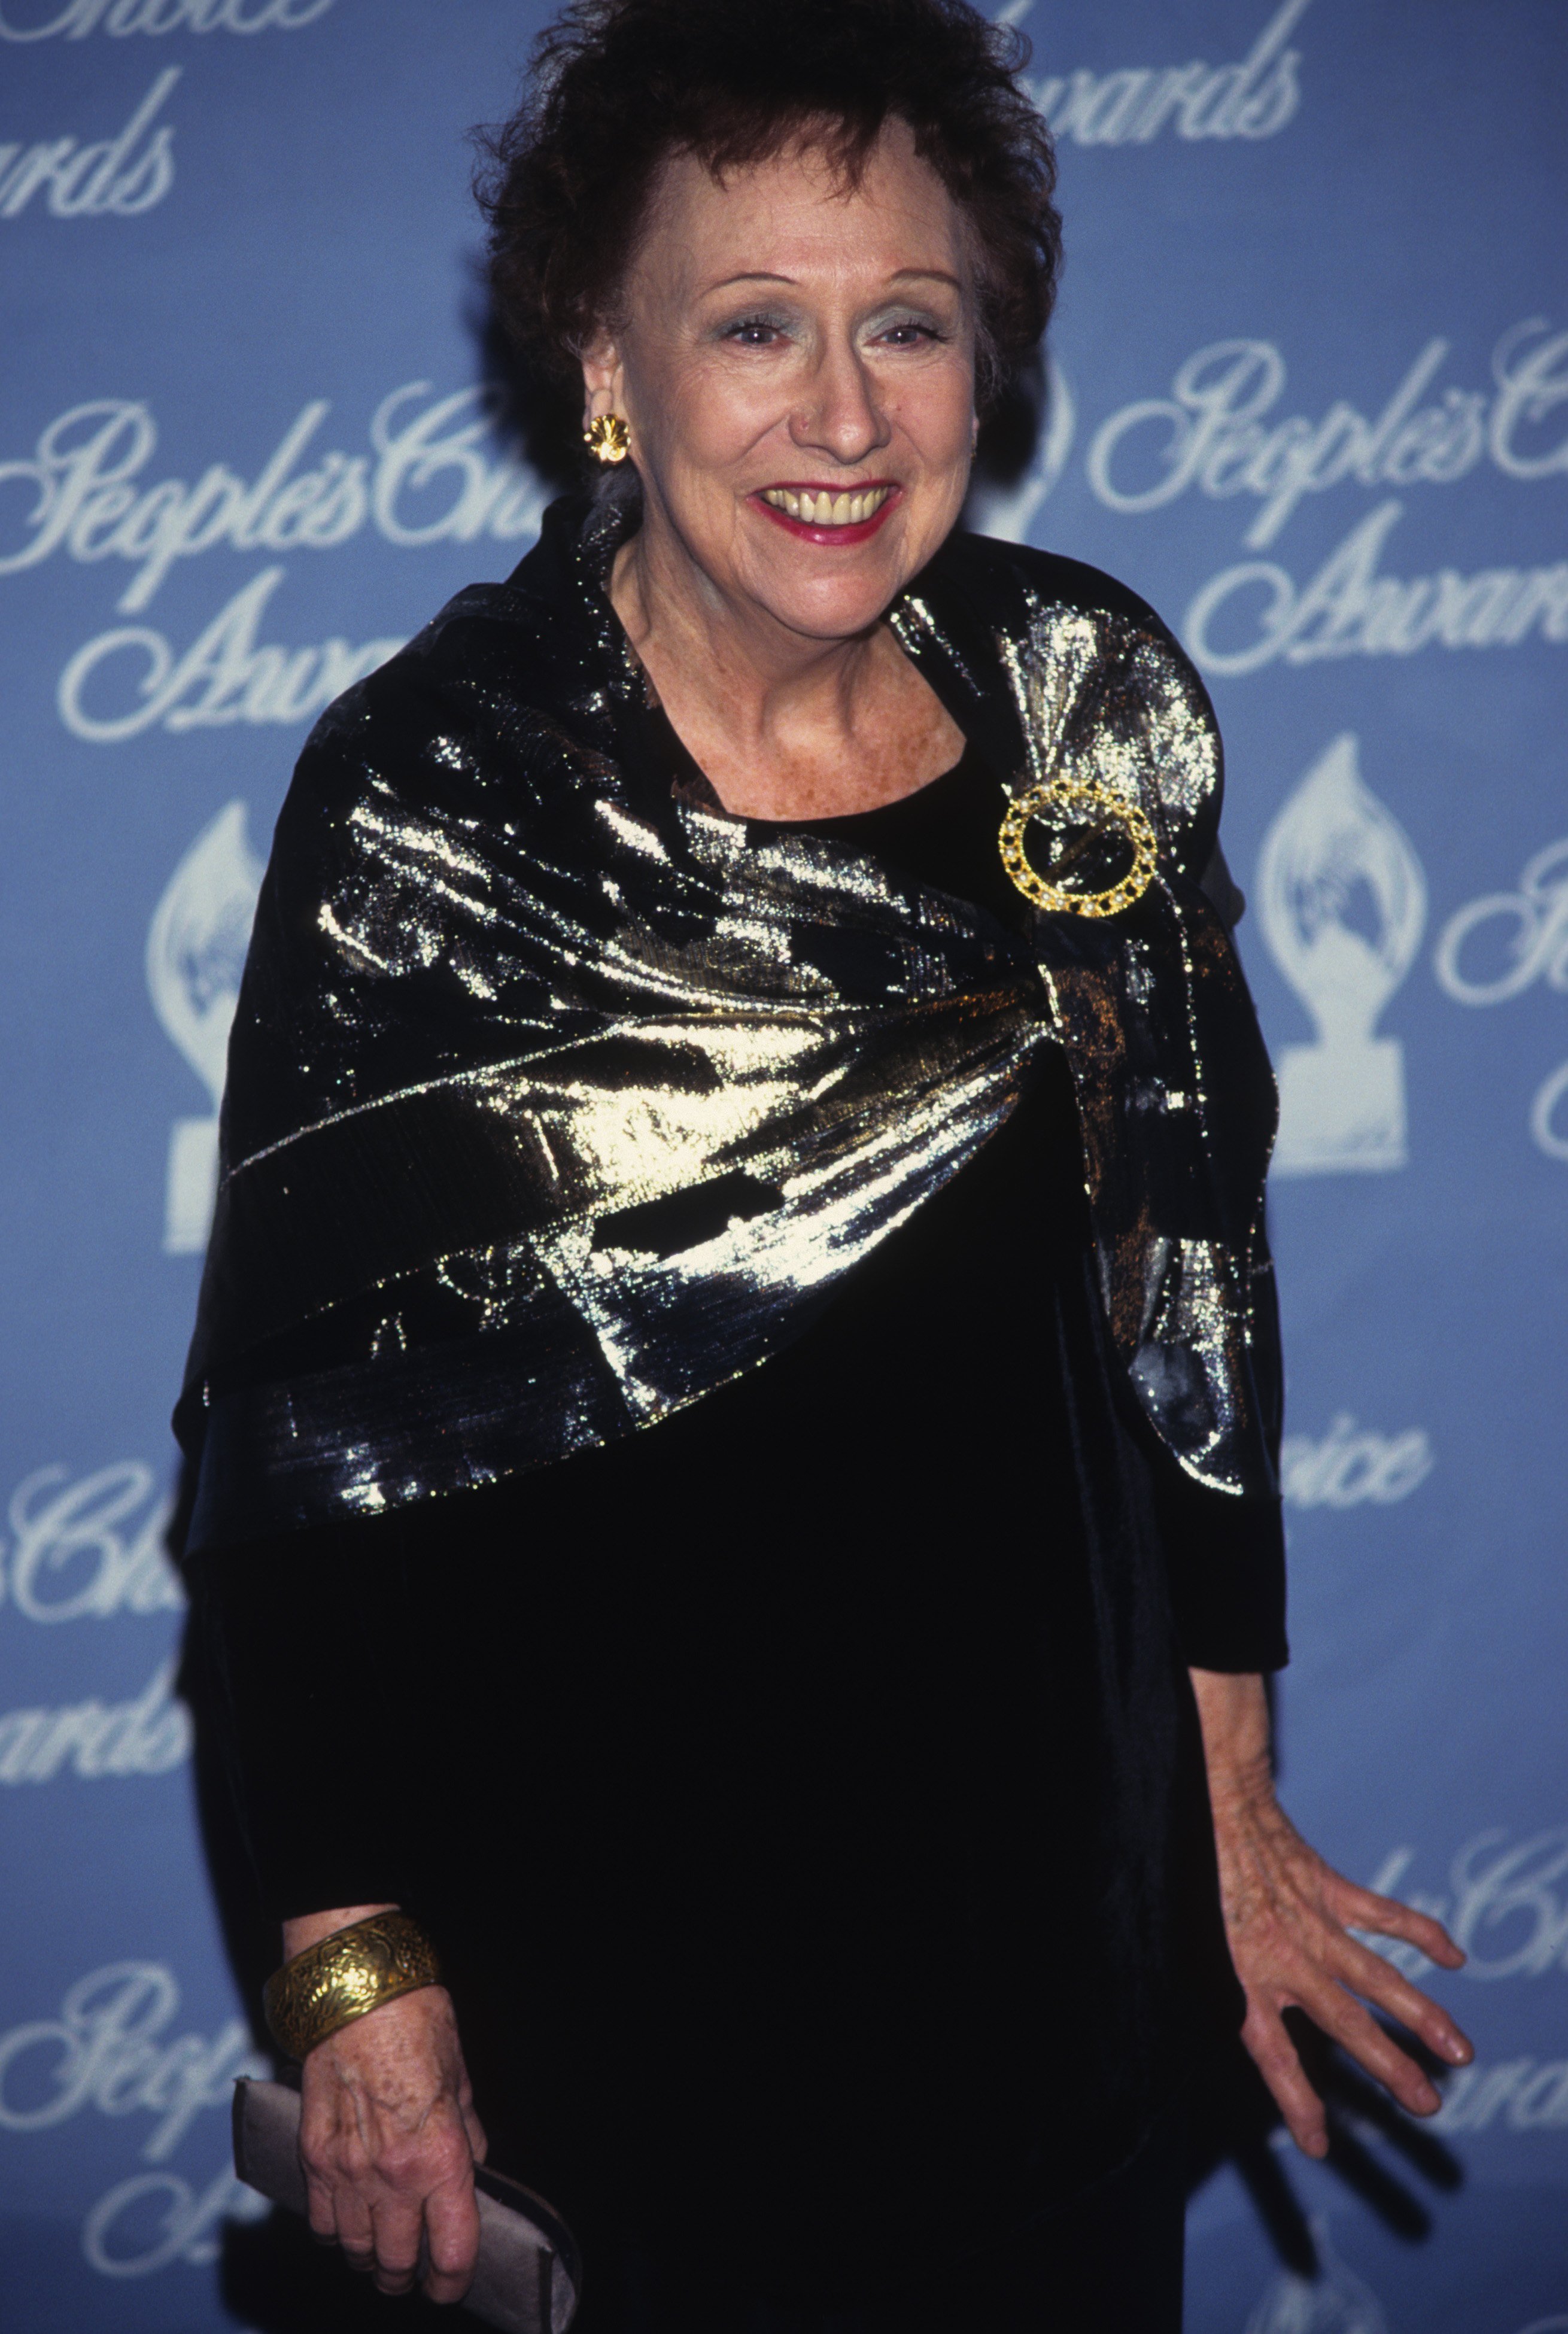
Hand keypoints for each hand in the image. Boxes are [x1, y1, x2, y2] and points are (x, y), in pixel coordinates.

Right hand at [285, 1905, 486, 2302]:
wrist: (356, 1988)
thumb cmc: (416, 2019)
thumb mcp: (461, 2077)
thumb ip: (466, 2134)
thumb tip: (471, 2170)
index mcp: (440, 2156)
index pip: (452, 2250)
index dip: (454, 2280)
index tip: (453, 2284)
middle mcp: (392, 2175)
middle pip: (397, 2264)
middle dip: (409, 2277)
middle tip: (416, 2273)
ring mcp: (346, 2171)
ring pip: (355, 2251)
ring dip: (371, 2259)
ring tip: (382, 2254)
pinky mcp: (311, 2156)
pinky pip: (319, 2221)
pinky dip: (333, 2232)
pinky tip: (346, 2221)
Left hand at [1189, 1672, 1473, 2157]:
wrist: (1211, 1797)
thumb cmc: (1191, 1870)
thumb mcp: (1190, 1937)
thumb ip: (1217, 1980)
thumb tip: (1223, 2019)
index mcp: (1243, 1973)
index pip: (1273, 2052)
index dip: (1296, 2100)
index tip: (1321, 2144)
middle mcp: (1285, 1955)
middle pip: (1346, 2022)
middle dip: (1388, 2066)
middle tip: (1427, 2104)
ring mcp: (1313, 1921)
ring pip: (1376, 1975)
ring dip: (1420, 2013)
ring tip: (1458, 2050)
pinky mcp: (1330, 1887)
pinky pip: (1383, 1914)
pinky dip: (1420, 1933)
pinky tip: (1453, 1958)